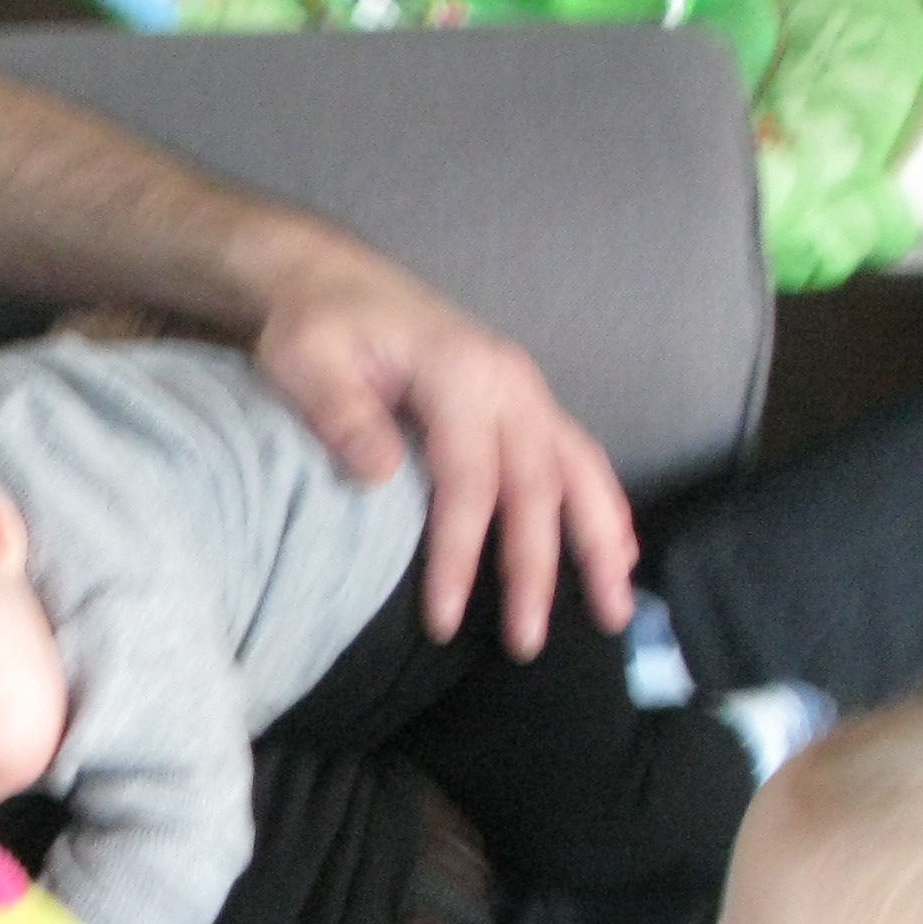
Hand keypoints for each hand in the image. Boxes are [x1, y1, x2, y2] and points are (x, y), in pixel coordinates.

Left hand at [252, 254, 636, 655]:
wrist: (333, 282)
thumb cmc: (317, 325)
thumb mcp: (306, 359)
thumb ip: (342, 416)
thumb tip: (381, 476)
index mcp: (459, 371)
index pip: (469, 480)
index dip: (460, 554)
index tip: (442, 618)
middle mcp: (508, 381)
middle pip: (538, 486)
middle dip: (538, 569)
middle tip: (528, 641)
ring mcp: (524, 390)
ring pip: (580, 470)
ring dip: (601, 542)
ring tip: (613, 610)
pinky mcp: (523, 402)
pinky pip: (578, 456)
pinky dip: (602, 506)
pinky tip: (616, 553)